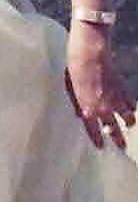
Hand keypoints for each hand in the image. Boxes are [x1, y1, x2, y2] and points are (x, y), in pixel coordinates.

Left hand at [65, 22, 135, 149]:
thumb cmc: (74, 70)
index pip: (93, 131)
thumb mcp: (70, 90)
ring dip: (128, 123)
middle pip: (113, 130)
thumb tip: (81, 117)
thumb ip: (77, 105)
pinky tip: (130, 108)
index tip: (101, 147)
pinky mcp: (124, 90)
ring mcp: (116, 100)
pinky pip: (132, 104)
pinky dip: (131, 107)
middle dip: (118, 140)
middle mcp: (103, 108)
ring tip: (127, 125)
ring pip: (128, 119)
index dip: (97, 140)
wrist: (89, 54)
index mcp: (87, 109)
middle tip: (122, 147)